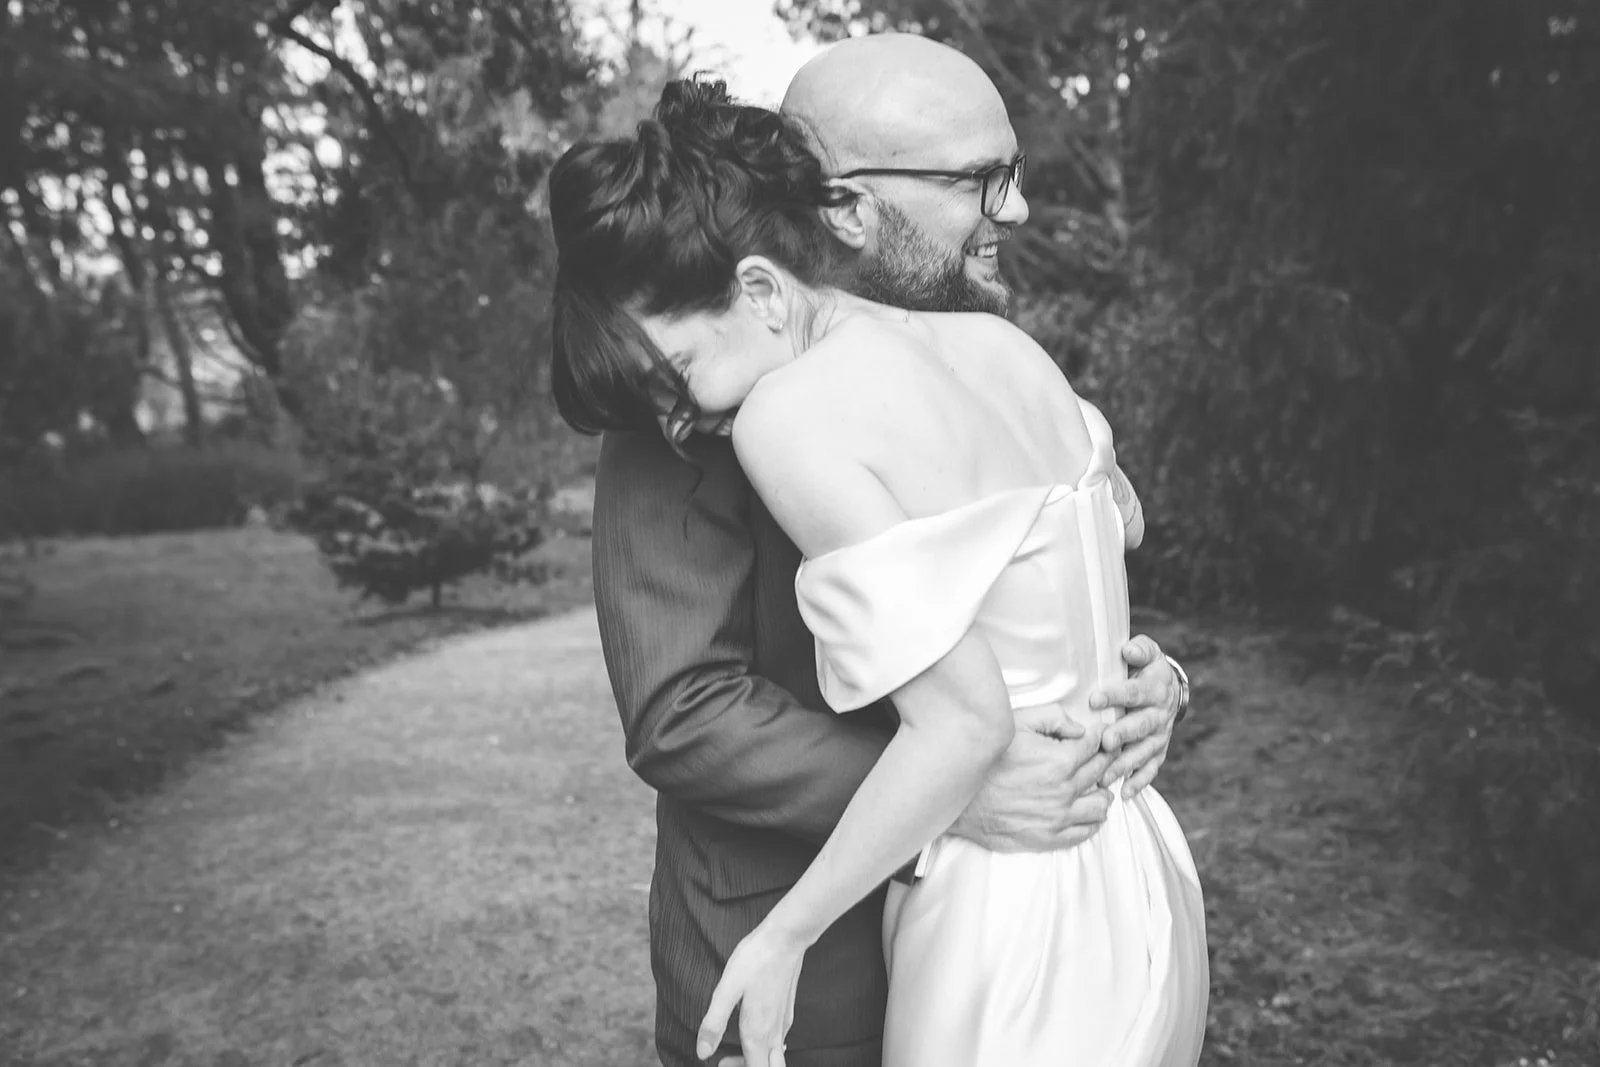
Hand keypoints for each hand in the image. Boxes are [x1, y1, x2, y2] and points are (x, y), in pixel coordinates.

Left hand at [697, 923, 806, 1066]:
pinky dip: (767, 1048)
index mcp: (758, 1032)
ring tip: (739, 1048)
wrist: (786, 938)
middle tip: (730, 1059)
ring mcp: (783, 1023)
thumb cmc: (755, 959)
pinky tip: (757, 1034)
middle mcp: (774, 1033)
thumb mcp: (727, 989)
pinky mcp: (787, 1012)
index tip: (720, 1062)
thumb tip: (702, 1052)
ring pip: (777, 1058)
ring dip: (759, 1060)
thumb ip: (714, 1022)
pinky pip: (780, 1042)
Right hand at [946, 709, 1113, 851]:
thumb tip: (1080, 729)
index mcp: (1060, 760)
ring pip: (1100, 805)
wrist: (957, 796)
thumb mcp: (1016, 723)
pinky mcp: (1048, 837)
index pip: (1097, 745)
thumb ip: (1053, 718)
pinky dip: (1092, 819)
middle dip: (1105, 760)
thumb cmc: (985, 758)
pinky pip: (1085, 832)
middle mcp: (1064, 791)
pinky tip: (1084, 809)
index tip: (1099, 734)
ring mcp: (1058, 817)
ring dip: (1101, 791)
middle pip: (1102, 772)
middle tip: (1099, 754)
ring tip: (1092, 784)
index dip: (1100, 736)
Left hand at [1090, 635, 1181, 798]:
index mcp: (1156, 689)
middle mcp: (1160, 715)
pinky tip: (1124, 793)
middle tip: (1105, 741)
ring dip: (1126, 764)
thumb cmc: (1147, 670)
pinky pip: (1151, 769)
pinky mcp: (1158, 752)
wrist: (1169, 689)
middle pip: (1142, 725)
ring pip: (1144, 752)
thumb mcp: (1148, 654)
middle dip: (1123, 734)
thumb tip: (1129, 650)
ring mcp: (1160, 736)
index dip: (1116, 695)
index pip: (1136, 692)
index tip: (1094, 699)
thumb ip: (1140, 649)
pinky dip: (1139, 782)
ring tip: (1106, 775)